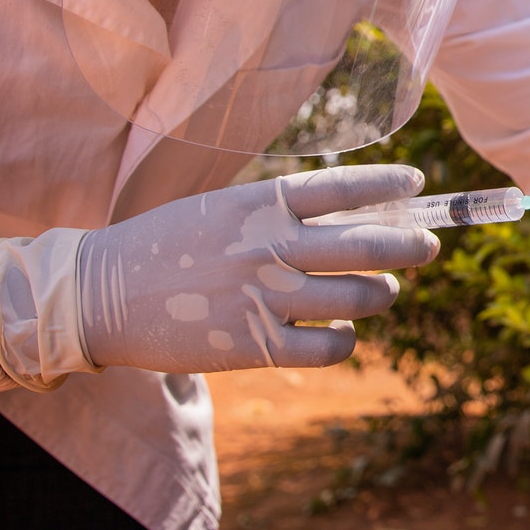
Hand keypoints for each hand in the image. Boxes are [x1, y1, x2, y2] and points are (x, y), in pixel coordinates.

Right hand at [0, 165, 438, 384]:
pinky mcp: (255, 345)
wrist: (101, 295)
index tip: (417, 183)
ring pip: (360, 297)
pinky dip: (346, 339)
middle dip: (411, 244)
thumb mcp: (224, 209)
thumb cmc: (168, 245)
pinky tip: (341, 332)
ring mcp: (265, 297)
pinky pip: (329, 346)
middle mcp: (270, 246)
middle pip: (370, 244)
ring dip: (381, 294)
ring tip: (381, 292)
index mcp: (261, 203)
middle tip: (428, 245)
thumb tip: (354, 220)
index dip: (390, 186)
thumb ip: (280, 214)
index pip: (345, 188)